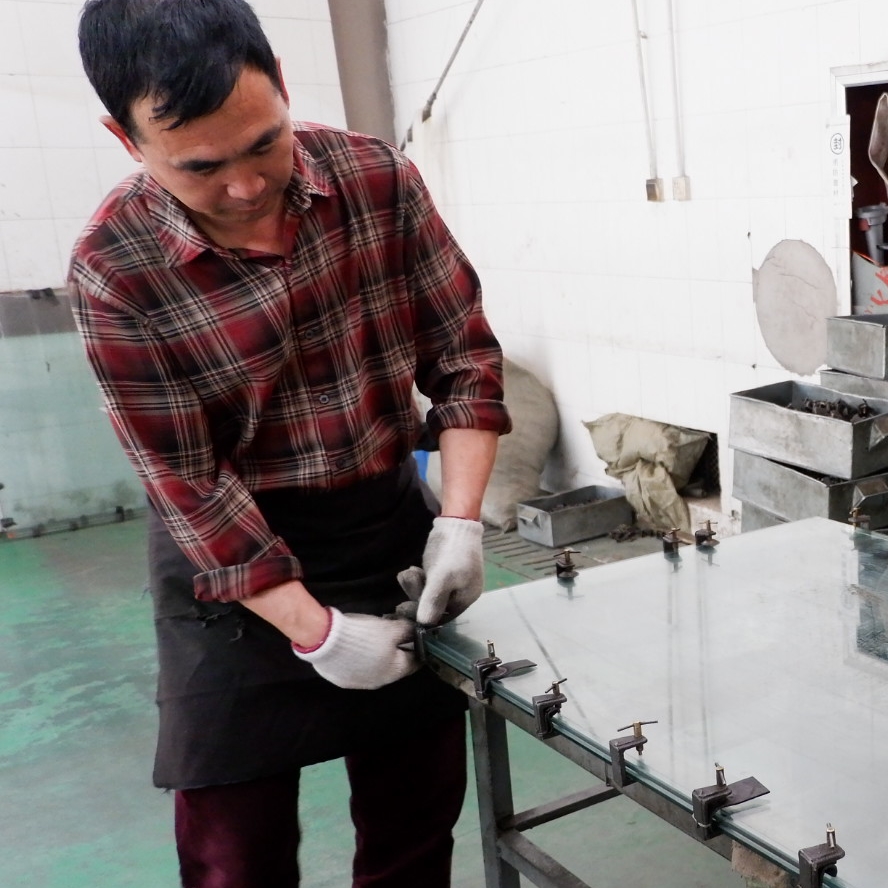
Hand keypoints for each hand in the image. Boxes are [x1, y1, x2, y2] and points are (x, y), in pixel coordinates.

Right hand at [292, 608, 418, 689]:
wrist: (327, 641)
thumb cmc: (365, 635)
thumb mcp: (391, 627)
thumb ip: (408, 629)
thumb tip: (417, 630)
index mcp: (396, 671)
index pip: (416, 661)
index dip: (418, 647)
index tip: (417, 637)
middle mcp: (381, 682)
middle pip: (396, 666)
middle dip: (398, 651)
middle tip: (395, 635)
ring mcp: (361, 684)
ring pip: (378, 669)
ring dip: (380, 657)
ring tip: (375, 640)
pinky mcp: (344, 681)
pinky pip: (360, 670)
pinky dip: (363, 660)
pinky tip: (358, 648)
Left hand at [399, 516, 483, 625]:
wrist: (456, 522)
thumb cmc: (451, 552)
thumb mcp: (441, 579)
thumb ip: (433, 602)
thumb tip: (424, 624)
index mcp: (466, 598)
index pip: (443, 616)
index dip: (424, 614)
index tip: (405, 607)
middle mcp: (462, 592)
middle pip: (435, 604)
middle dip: (417, 594)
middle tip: (406, 581)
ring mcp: (454, 580)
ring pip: (430, 591)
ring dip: (415, 584)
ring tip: (408, 572)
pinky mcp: (445, 569)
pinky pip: (430, 580)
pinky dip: (419, 577)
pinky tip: (411, 570)